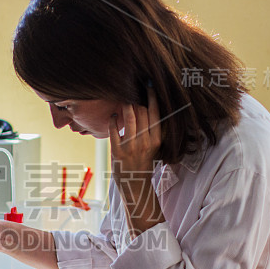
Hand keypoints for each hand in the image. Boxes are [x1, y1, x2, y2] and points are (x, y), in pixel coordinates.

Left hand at [108, 85, 164, 233]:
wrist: (135, 184)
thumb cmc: (143, 162)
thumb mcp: (153, 146)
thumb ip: (151, 129)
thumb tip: (146, 106)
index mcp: (156, 139)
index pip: (156, 112)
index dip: (152, 96)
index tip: (148, 83)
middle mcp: (145, 141)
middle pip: (142, 112)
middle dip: (136, 96)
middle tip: (131, 85)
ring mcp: (131, 146)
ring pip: (129, 118)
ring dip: (125, 104)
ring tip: (123, 97)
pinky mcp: (117, 151)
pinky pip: (114, 130)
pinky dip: (113, 120)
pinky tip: (113, 115)